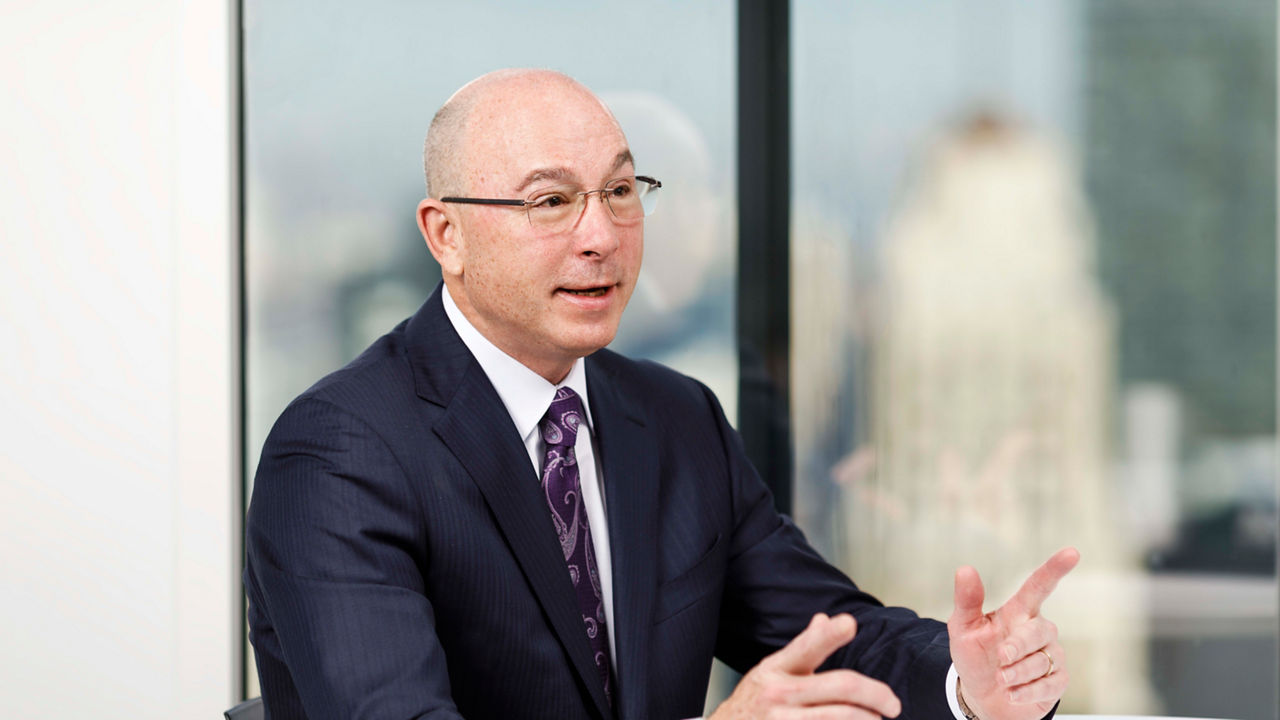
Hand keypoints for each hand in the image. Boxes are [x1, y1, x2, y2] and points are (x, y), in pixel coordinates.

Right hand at [710, 613, 901, 719]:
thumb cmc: (754, 704)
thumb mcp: (772, 671)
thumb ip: (803, 649)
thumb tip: (825, 619)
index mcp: (776, 669)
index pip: (805, 647)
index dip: (828, 635)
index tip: (849, 623)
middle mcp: (778, 694)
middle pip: (842, 686)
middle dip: (876, 694)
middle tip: (892, 705)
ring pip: (842, 716)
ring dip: (868, 719)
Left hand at [948, 547, 1079, 719]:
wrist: (982, 696)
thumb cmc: (975, 656)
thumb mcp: (963, 628)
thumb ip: (967, 600)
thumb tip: (965, 569)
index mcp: (1018, 612)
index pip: (1039, 586)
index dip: (1054, 569)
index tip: (1072, 552)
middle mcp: (1039, 629)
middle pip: (1038, 631)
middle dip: (1018, 646)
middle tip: (1001, 657)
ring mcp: (1051, 654)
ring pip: (1042, 661)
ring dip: (1016, 673)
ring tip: (1000, 679)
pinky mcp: (1058, 680)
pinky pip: (1049, 685)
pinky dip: (1026, 691)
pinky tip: (1012, 693)